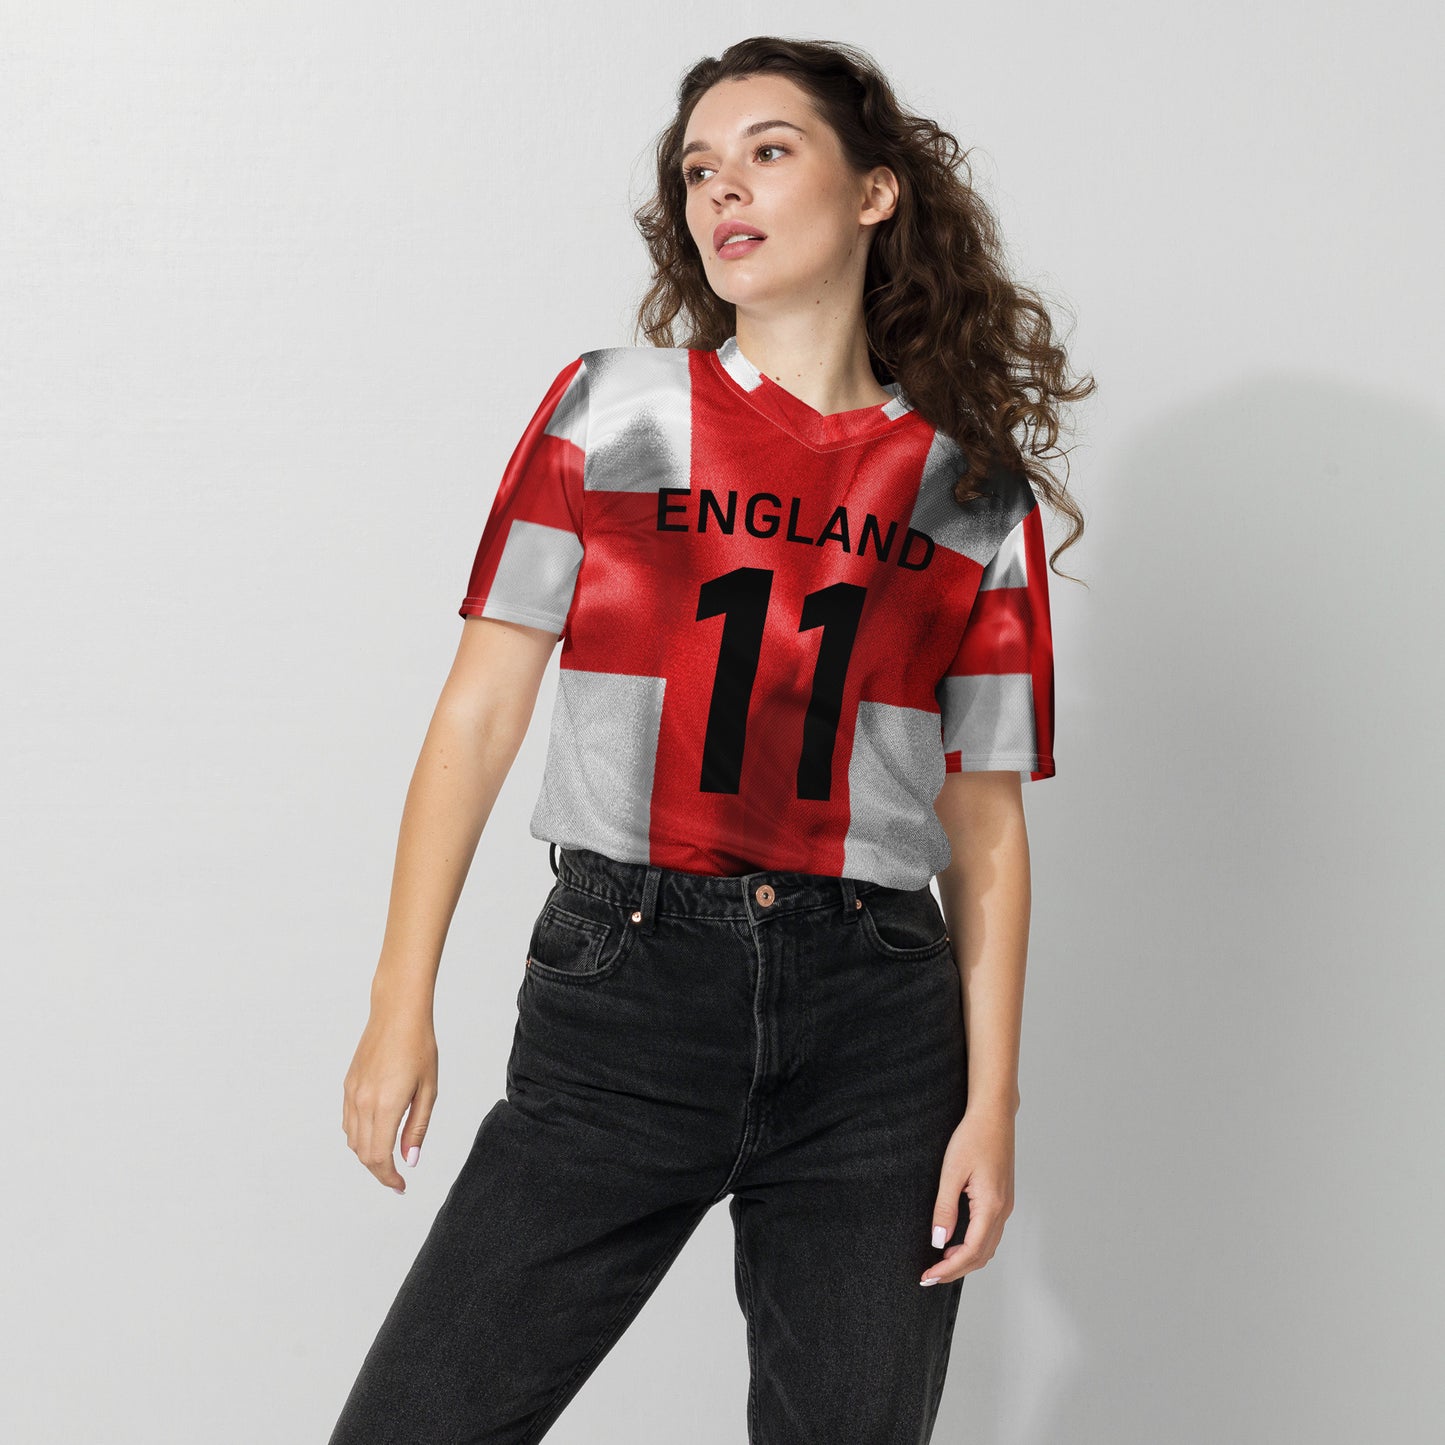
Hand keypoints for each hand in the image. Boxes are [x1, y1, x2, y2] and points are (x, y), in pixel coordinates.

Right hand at [341, 1001, 437, 1194]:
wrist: (398, 1013)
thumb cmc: (419, 1046)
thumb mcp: (428, 1089)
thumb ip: (417, 1127)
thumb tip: (409, 1160)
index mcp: (385, 1105)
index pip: (379, 1157)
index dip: (389, 1177)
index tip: (401, 1186)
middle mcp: (363, 1103)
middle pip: (363, 1154)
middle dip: (379, 1171)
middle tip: (397, 1178)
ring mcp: (352, 1094)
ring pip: (352, 1140)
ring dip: (368, 1155)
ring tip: (388, 1158)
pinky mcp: (348, 1085)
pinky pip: (348, 1122)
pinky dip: (359, 1136)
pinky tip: (375, 1134)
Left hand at [921, 1104, 1015, 1284]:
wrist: (994, 1115)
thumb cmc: (972, 1137)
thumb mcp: (952, 1172)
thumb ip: (945, 1208)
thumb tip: (939, 1241)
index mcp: (991, 1206)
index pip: (971, 1252)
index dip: (949, 1269)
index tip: (928, 1276)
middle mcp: (1003, 1210)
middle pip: (982, 1255)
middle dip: (956, 1270)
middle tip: (929, 1276)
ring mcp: (1006, 1206)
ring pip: (988, 1247)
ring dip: (965, 1260)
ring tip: (940, 1262)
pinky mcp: (1003, 1199)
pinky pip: (990, 1233)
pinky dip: (974, 1246)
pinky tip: (956, 1242)